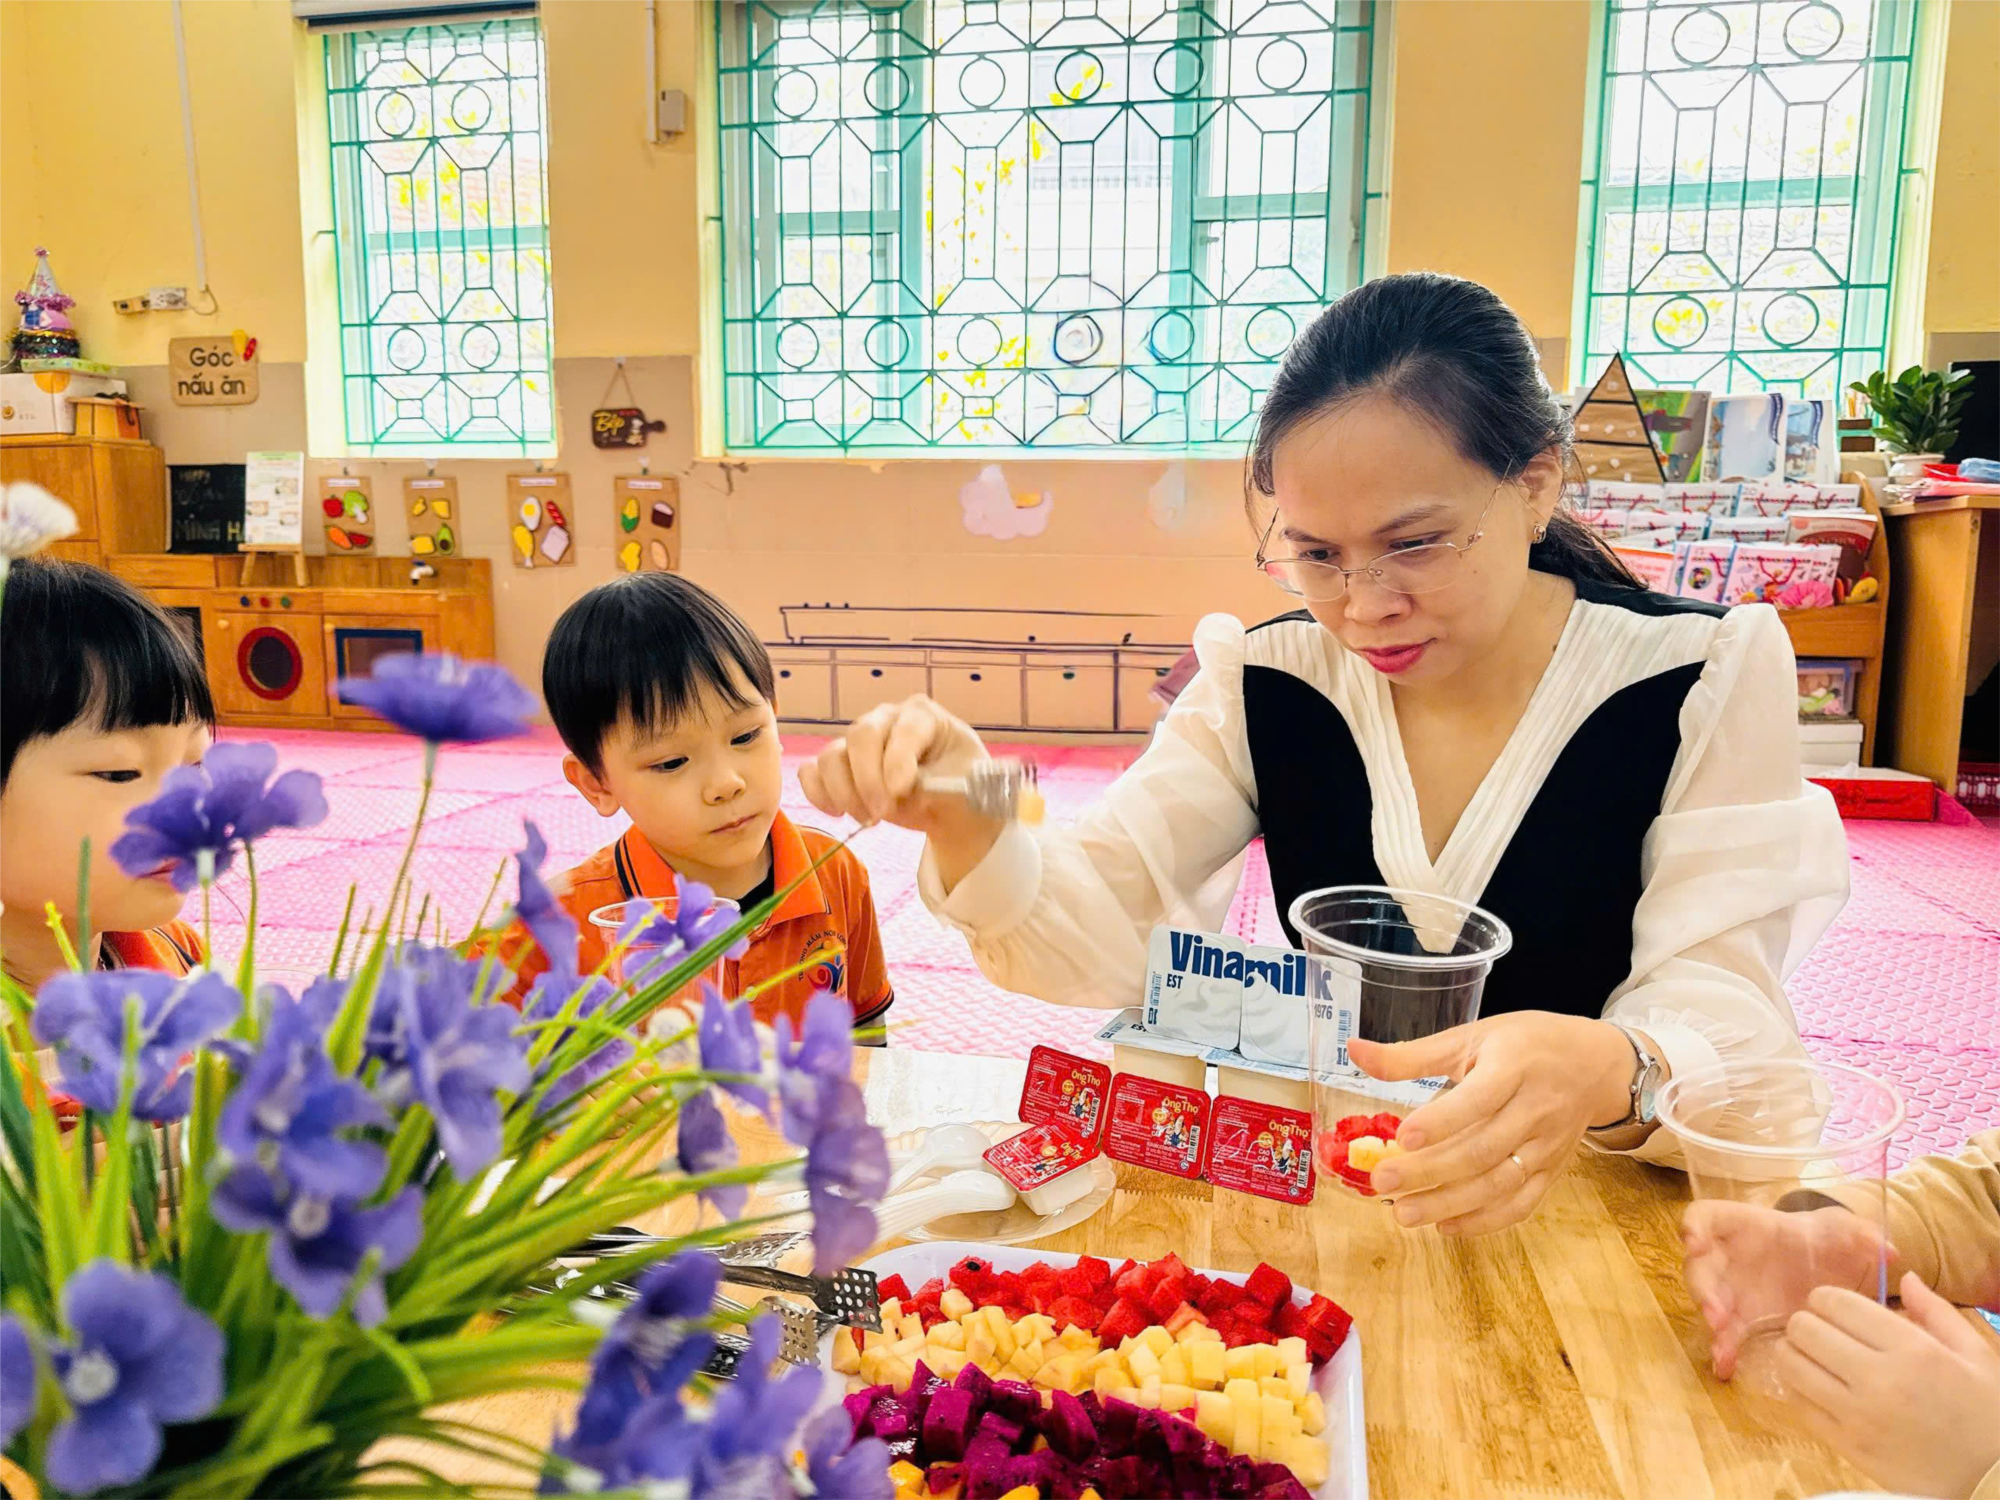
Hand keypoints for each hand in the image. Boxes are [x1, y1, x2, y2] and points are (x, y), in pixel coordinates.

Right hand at [799, 697, 998, 878]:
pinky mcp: (839, 764)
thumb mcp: (965, 785)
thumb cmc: (959, 787)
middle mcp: (886, 719)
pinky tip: (839, 813)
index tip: (900, 793)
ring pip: (831, 756)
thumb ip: (938, 785)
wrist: (948, 805)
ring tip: (871, 818)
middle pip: (861, 735)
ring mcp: (858, 741)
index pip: (904, 729)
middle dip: (868, 780)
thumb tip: (904, 792)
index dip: (898, 761)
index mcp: (923, 715)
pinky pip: (812, 772)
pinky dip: (818, 794)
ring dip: (845, 793)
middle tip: (882, 813)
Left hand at [1347, 1013, 1633, 1235]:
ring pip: (1499, 1184)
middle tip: (1382, 1183)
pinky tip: (1446, 1226)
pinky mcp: (1553, 1172)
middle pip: (1483, 1150)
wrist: (1596, 1064)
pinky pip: (1521, 1204)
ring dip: (1450, 1204)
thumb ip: (1413, 1053)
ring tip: (1403, 1215)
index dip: (1442, 1121)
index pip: (1479, 1099)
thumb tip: (1353, 1051)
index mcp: (1515, 1066)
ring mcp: (1548, 1146)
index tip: (1402, 1137)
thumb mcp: (1473, 1036)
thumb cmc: (1526, 1043)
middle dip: (1430, 1172)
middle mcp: (1537, 1109)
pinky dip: (1485, 1221)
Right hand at [1681, 1199, 1889, 1378]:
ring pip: (1707, 1302)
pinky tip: (1727, 1369)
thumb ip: (1864, 1236)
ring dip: (1711, 1322)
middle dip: (1703, 1287)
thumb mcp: (1846, 1234)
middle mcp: (1729, 1258)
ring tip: (1723, 1343)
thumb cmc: (1827, 1242)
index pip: (1708, 1217)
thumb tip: (1890, 1250)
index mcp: (1748, 1227)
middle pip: (1699, 1266)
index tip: (1695, 1242)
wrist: (1828, 1269)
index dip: (1696, 1227)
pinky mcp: (1742, 1320)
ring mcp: (1733, 1290)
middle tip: (1715, 1312)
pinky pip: (1726, 1335)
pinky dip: (1724, 1350)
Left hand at [1774, 1274, 1999, 1499]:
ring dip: (1795, 1354)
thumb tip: (1905, 1277)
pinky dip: (1799, 1389)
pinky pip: (1798, 1405)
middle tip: (1821, 1331)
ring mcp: (1858, 1417)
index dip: (1826, 1298)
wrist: (1993, 1479)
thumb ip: (1935, 1311)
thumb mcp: (1976, 1355)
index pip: (1837, 1303)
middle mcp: (1879, 1380)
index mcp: (1912, 1351)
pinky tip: (1817, 1387)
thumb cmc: (1987, 1412)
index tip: (1833, 1307)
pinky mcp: (1847, 1447)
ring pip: (1790, 1365)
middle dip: (1807, 1322)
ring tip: (1813, 1356)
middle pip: (1804, 1329)